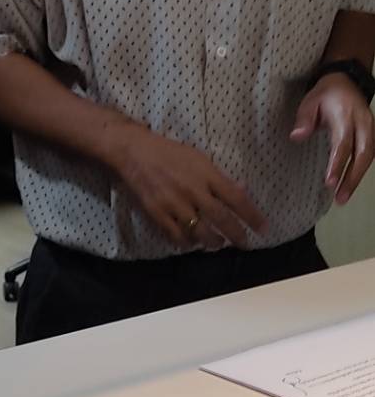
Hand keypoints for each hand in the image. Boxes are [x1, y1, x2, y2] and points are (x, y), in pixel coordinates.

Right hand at [104, 124, 266, 248]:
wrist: (134, 153)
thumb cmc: (169, 152)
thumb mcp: (199, 158)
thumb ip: (219, 177)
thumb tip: (241, 190)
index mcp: (206, 175)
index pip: (236, 199)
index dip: (252, 216)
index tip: (263, 229)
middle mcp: (193, 191)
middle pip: (222, 219)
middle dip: (237, 235)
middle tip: (246, 244)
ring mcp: (175, 205)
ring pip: (201, 233)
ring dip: (214, 242)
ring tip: (219, 244)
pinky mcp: (158, 214)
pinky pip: (177, 236)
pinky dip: (188, 242)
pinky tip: (193, 242)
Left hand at [290, 77, 374, 204]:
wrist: (346, 81)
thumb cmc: (325, 94)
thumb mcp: (310, 100)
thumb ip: (304, 118)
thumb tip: (296, 137)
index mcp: (346, 115)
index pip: (343, 143)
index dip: (337, 163)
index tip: (330, 182)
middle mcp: (363, 123)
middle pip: (363, 154)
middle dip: (352, 178)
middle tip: (340, 198)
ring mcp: (371, 129)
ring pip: (369, 157)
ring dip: (357, 178)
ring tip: (343, 197)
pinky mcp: (372, 134)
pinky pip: (369, 155)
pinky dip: (360, 171)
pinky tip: (350, 185)